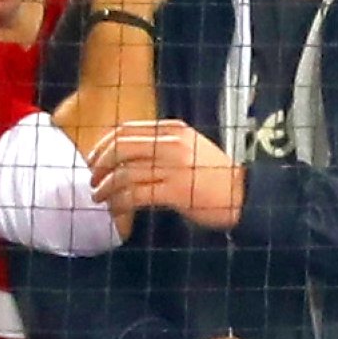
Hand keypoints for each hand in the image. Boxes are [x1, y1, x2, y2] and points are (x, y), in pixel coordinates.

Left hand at [87, 119, 244, 228]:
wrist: (244, 194)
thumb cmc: (216, 175)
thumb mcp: (191, 148)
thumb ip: (163, 145)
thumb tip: (125, 156)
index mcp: (174, 130)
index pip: (126, 130)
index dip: (103, 145)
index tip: (94, 159)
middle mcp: (172, 144)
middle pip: (120, 148)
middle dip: (99, 165)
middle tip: (93, 180)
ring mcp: (174, 167)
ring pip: (124, 173)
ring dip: (106, 188)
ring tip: (99, 198)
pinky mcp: (176, 191)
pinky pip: (136, 194)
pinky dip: (119, 202)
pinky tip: (115, 208)